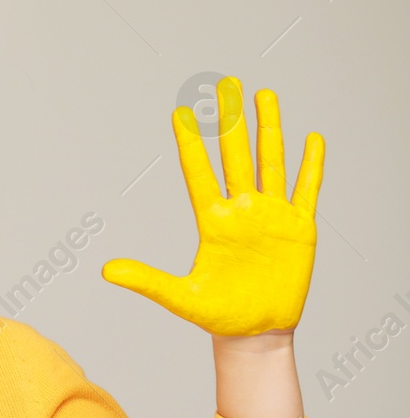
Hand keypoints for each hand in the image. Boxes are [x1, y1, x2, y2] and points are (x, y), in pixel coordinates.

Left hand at [101, 76, 324, 336]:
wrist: (255, 333)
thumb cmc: (218, 315)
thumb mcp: (180, 297)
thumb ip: (146, 280)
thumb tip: (105, 270)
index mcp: (212, 222)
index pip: (198, 173)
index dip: (191, 143)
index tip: (180, 113)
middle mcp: (241, 210)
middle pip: (235, 156)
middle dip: (231, 120)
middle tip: (226, 84)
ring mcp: (271, 216)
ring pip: (270, 162)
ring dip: (269, 129)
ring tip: (264, 95)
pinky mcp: (299, 228)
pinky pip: (306, 189)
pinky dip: (310, 166)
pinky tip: (311, 139)